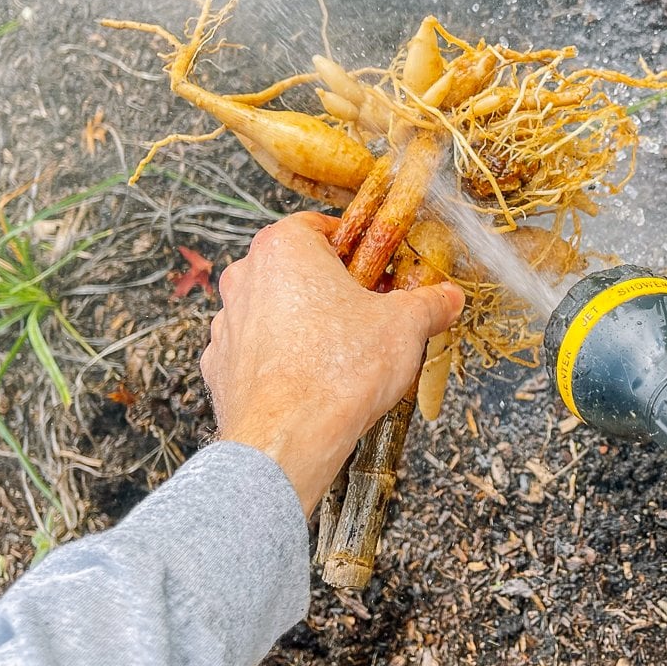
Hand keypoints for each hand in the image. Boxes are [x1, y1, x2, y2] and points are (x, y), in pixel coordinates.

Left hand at [201, 212, 463, 515]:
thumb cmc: (338, 371)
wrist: (288, 438)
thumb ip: (429, 303)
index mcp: (283, 248)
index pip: (322, 226)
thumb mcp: (405, 326)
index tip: (381, 269)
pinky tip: (313, 380)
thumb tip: (448, 298)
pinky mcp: (219, 367)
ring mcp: (227, 323)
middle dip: (333, 288)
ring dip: (305, 323)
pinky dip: (282, 360)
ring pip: (275, 310)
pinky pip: (257, 352)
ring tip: (345, 352)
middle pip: (297, 269)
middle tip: (371, 312)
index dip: (358, 248)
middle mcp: (246, 277)